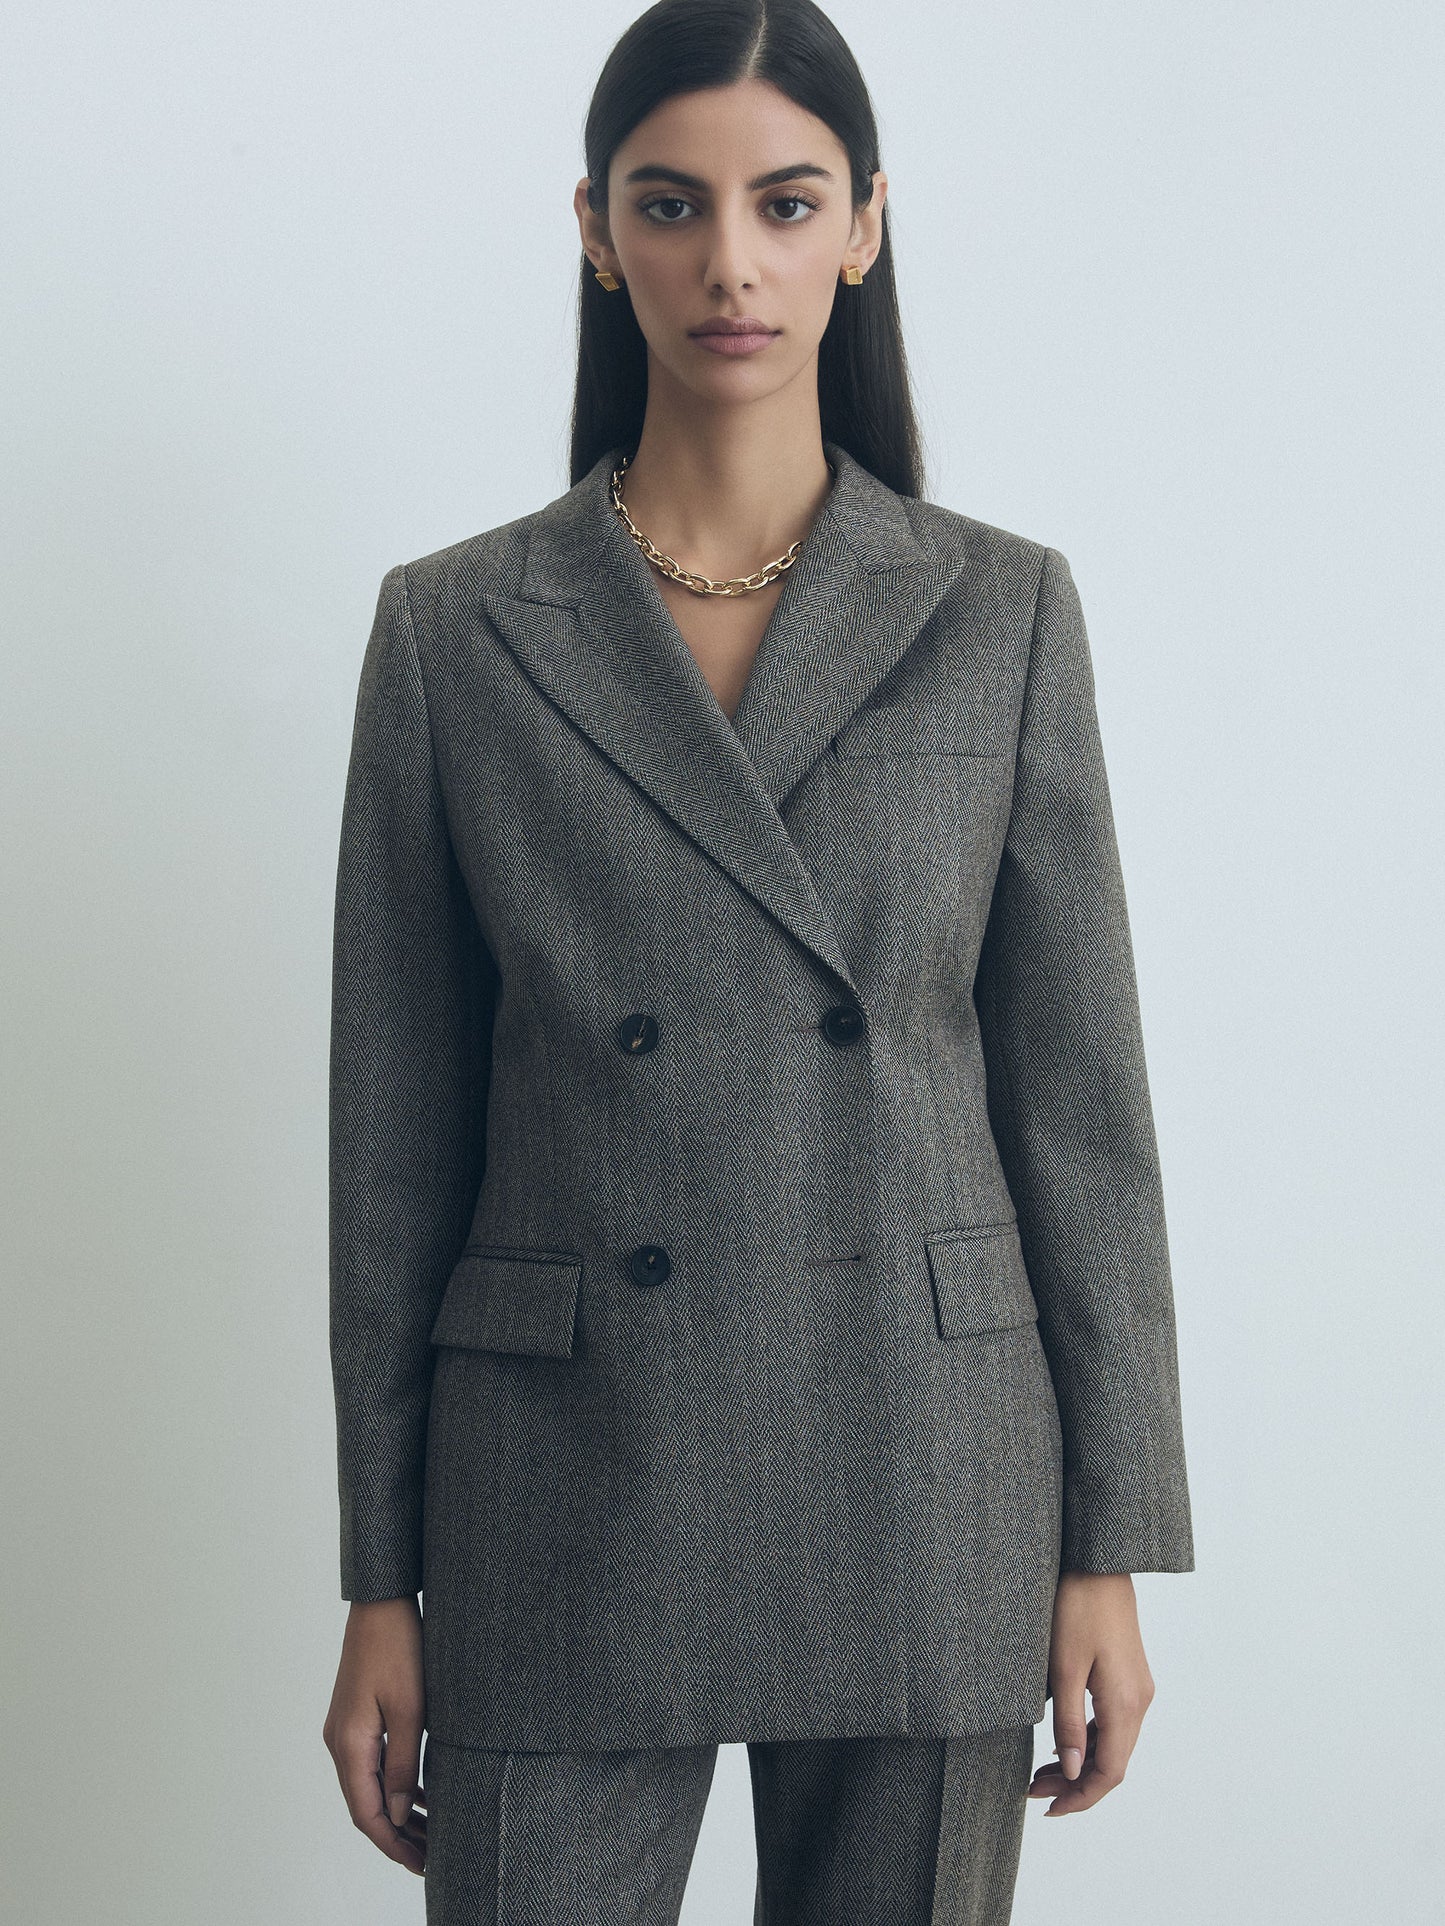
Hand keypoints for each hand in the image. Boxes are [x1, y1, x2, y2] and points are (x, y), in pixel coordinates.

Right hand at [322, 1596, 427, 1873]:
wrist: (382, 1602)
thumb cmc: (399, 1646)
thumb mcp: (411, 1708)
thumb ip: (404, 1764)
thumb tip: (400, 1815)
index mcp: (349, 1743)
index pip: (367, 1812)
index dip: (393, 1843)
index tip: (421, 1864)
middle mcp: (340, 1742)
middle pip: (366, 1805)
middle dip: (397, 1835)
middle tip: (431, 1858)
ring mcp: (345, 1730)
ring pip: (369, 1786)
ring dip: (398, 1812)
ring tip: (431, 1834)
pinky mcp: (356, 1717)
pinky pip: (373, 1764)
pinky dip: (394, 1785)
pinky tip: (420, 1795)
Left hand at [1028, 1571, 1154, 1816]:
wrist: (1098, 1564)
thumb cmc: (1076, 1608)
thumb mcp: (1063, 1668)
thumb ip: (1069, 1723)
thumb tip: (1073, 1773)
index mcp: (1125, 1704)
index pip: (1110, 1773)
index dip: (1080, 1798)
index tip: (1048, 1809)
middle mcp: (1139, 1701)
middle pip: (1112, 1763)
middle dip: (1075, 1785)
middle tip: (1032, 1790)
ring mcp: (1137, 1689)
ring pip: (1113, 1744)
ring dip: (1080, 1763)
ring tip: (1040, 1771)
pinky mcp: (1129, 1676)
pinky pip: (1112, 1722)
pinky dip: (1088, 1740)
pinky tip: (1062, 1742)